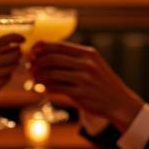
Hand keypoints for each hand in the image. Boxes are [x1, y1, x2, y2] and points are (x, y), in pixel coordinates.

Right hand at [0, 34, 22, 123]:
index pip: (8, 39)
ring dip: (13, 64)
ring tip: (7, 63)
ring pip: (14, 66)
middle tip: (17, 52)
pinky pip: (9, 77)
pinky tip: (0, 74)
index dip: (18, 37)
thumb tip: (0, 38)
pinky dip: (7, 74)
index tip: (22, 39)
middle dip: (18, 53)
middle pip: (16, 54)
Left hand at [28, 42, 143, 130]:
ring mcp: (83, 79)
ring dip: (39, 76)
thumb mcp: (93, 64)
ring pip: (52, 74)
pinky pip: (56, 88)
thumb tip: (47, 52)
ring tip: (33, 77)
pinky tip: (42, 87)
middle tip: (29, 66)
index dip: (43, 47)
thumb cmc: (102, 83)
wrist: (119, 102)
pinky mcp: (80, 94)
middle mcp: (86, 64)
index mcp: (88, 53)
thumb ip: (74, 57)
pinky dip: (46, 87)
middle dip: (37, 62)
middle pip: (53, 59)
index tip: (32, 50)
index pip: (60, 46)